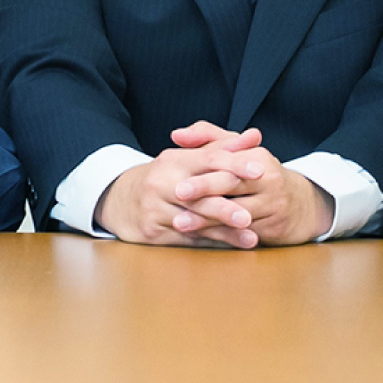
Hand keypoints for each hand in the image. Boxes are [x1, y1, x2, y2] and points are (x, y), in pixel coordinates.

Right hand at [97, 123, 273, 248]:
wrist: (122, 200)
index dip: (235, 165)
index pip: (208, 160)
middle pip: (198, 196)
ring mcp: (154, 209)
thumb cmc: (166, 177)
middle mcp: (161, 183)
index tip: (260, 171)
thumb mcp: (190, 158)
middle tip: (250, 216)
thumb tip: (256, 135)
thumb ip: (224, 147)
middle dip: (225, 208)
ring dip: (224, 232)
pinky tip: (232, 246)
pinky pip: (186, 239)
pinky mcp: (151, 232)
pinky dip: (211, 243)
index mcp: (173, 160)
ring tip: (250, 238)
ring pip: (194, 222)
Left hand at [167, 122, 334, 246]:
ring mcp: (274, 204)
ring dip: (206, 219)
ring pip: (235, 212)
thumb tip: (176, 135)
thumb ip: (207, 138)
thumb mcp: (240, 152)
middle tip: (176, 196)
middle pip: (231, 184)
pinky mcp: (276, 227)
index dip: (202, 173)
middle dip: (203, 191)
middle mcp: (268, 179)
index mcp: (257, 157)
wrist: (302, 205)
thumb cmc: (259, 177)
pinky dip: (221, 235)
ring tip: (180, 223)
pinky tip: (200, 239)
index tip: (176, 182)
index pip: (227, 162)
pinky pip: (244, 232)